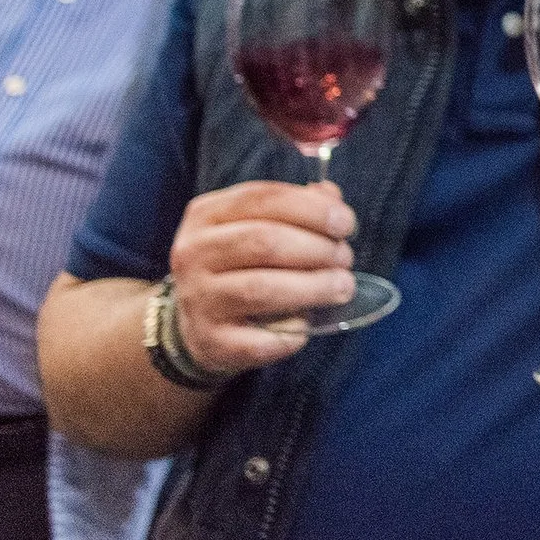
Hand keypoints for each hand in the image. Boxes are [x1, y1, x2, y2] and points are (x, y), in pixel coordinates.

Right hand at [166, 181, 358, 374]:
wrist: (201, 324)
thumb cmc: (242, 266)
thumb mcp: (261, 226)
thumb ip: (298, 208)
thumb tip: (332, 197)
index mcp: (207, 215)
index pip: (262, 198)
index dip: (312, 209)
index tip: (346, 224)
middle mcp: (193, 254)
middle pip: (263, 241)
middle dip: (317, 248)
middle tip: (345, 258)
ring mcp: (197, 300)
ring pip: (261, 288)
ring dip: (313, 287)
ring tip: (342, 286)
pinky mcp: (209, 342)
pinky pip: (259, 340)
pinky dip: (293, 332)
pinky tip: (309, 325)